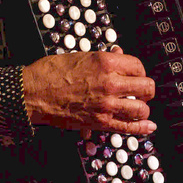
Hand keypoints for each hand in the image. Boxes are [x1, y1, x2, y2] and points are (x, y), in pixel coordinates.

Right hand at [22, 50, 156, 134]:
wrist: (33, 93)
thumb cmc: (51, 73)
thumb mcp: (81, 56)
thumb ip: (105, 58)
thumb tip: (119, 54)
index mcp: (106, 62)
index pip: (138, 66)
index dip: (139, 71)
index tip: (135, 75)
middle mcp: (110, 83)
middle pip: (146, 87)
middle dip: (144, 89)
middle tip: (139, 91)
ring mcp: (106, 104)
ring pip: (141, 108)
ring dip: (141, 107)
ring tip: (136, 106)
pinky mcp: (100, 122)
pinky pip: (128, 127)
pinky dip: (142, 128)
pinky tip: (149, 126)